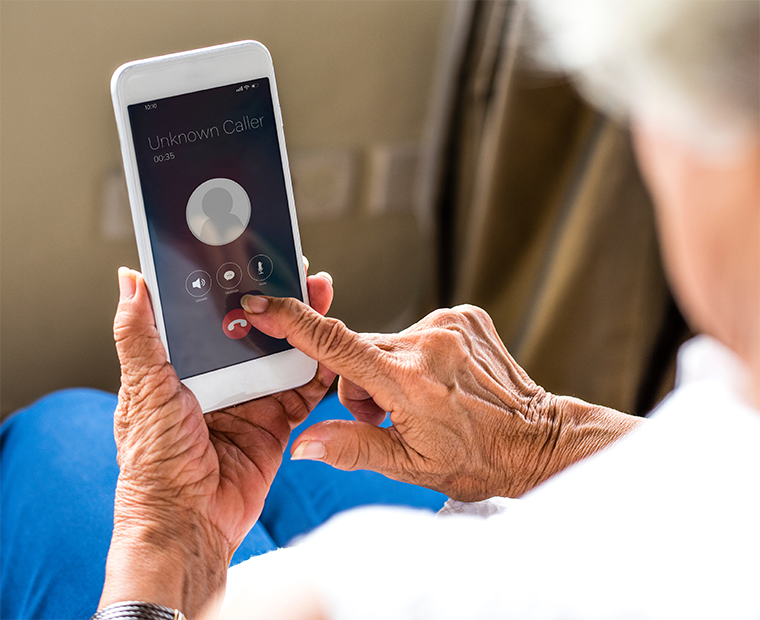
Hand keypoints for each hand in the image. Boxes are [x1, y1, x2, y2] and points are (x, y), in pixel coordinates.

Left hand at [100, 267, 335, 617]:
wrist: (188, 524)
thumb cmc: (154, 465)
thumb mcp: (143, 390)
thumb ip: (139, 336)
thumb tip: (128, 281)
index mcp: (181, 366)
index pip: (211, 314)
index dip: (233, 286)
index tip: (253, 258)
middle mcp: (217, 379)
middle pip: (255, 330)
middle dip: (279, 302)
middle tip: (301, 273)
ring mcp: (249, 400)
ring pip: (283, 354)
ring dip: (304, 329)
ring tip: (322, 302)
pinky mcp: (275, 423)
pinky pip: (303, 391)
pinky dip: (319, 372)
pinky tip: (332, 350)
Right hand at [240, 297, 641, 501]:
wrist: (536, 440)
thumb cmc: (477, 460)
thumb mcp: (410, 466)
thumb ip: (351, 447)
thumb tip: (303, 444)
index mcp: (408, 382)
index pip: (335, 344)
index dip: (292, 321)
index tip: (262, 304)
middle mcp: (427, 344)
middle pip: (359, 348)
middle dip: (358, 379)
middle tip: (383, 412)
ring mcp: (449, 325)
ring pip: (387, 340)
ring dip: (388, 368)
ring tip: (416, 401)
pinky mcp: (464, 316)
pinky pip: (418, 331)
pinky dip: (415, 355)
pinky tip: (440, 381)